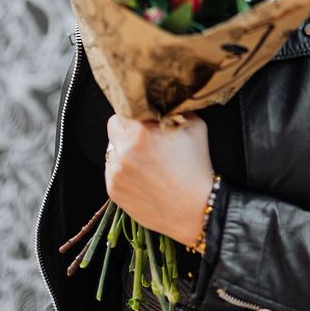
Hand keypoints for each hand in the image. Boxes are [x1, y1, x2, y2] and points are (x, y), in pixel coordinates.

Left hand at [105, 112, 214, 244]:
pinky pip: (112, 170)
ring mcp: (116, 171)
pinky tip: (142, 176)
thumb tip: (165, 102)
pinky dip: (122, 170)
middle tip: (143, 137)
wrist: (196, 208)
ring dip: (123, 149)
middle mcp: (124, 149)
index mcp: (142, 130)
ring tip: (145, 160)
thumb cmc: (197, 166)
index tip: (145, 118)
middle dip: (126, 128)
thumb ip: (175, 110)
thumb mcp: (195, 126)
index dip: (136, 112)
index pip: (125, 108)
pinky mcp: (113, 190)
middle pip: (114, 125)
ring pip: (112, 149)